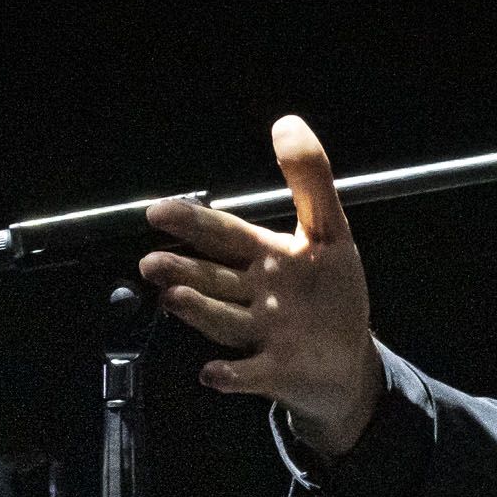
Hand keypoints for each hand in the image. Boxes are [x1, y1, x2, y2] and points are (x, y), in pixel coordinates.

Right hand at [136, 117, 379, 459]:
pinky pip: (250, 373)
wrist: (345, 361)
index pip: (224, 234)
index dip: (194, 222)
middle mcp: (254, 295)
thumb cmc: (329, 293)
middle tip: (151, 260)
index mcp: (264, 258)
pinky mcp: (275, 371)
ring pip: (224, 319)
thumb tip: (287, 122)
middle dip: (183, 268)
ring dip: (199, 309)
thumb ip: (310, 180)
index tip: (159, 210)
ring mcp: (261, 335)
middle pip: (213, 277)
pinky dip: (232, 374)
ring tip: (173, 295)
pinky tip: (213, 372)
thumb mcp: (330, 231)